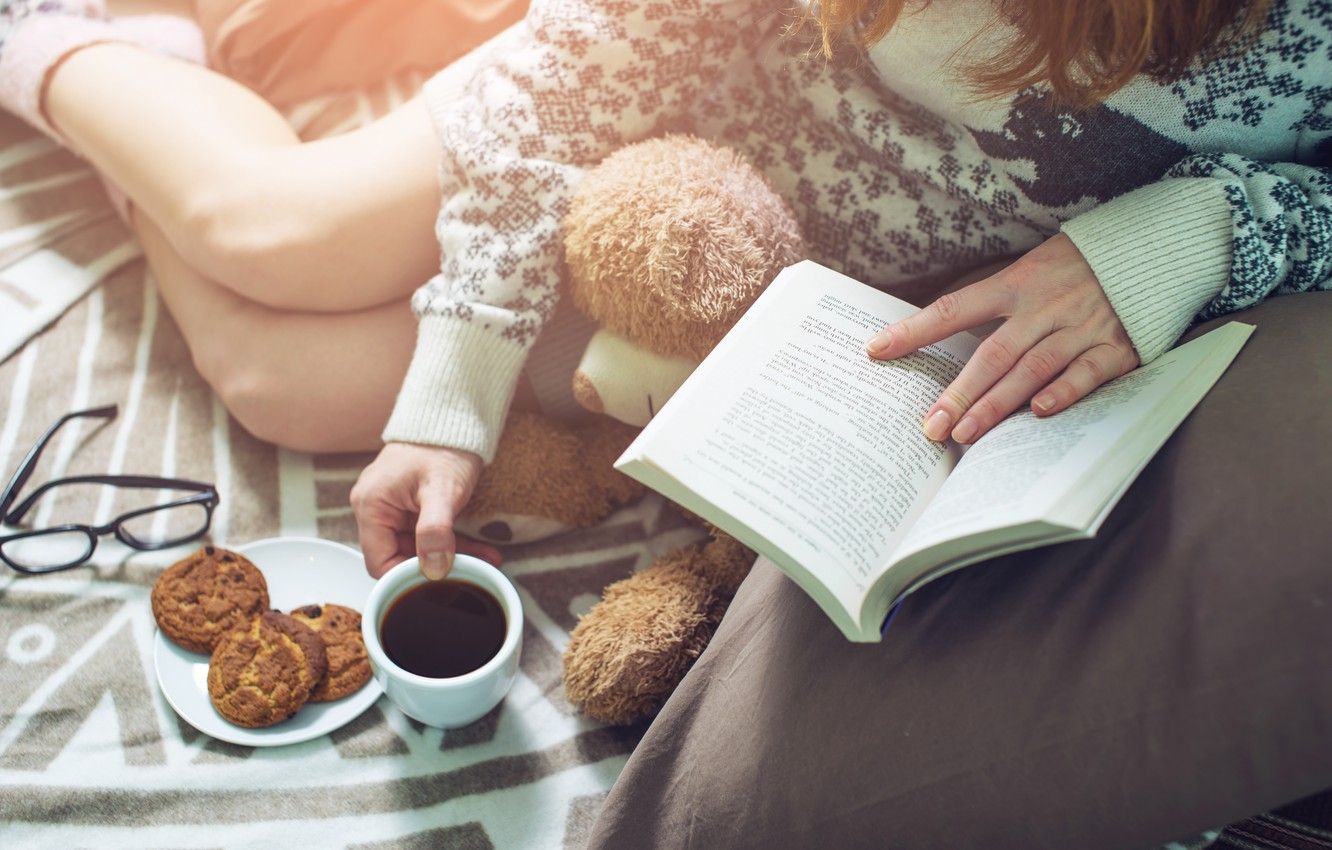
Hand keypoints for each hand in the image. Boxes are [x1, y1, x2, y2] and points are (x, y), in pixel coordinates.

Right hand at [350, 442, 501, 579]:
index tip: (439, 583)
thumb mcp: (443, 491)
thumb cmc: (443, 447)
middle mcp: (373, 507)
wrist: (453, 418)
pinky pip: (426, 534)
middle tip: (470, 574)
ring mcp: (391, 506)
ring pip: (417, 548)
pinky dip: (452, 544)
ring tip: (487, 564)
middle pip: (398, 557)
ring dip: (451, 558)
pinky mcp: (408, 505)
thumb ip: (435, 531)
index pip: (379, 563)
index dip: (407, 578)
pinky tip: (482, 552)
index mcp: (370, 505)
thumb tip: (432, 569)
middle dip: (435, 569)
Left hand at [867, 234, 1138, 443]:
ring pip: (1033, 368)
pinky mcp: (1118, 346)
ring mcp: (1082, 326)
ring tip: (966, 434)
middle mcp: (1045, 306)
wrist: (1154, 248)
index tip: (876, 350)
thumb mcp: (1031, 270)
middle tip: (929, 427)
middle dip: (959, 393)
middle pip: (993, 352)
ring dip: (998, 403)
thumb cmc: (1077, 267)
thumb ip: (993, 305)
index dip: (915, 330)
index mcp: (1017, 283)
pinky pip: (1088, 372)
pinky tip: (1039, 413)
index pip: (954, 308)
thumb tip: (937, 335)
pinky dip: (1064, 392)